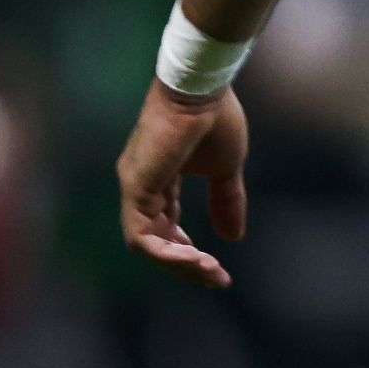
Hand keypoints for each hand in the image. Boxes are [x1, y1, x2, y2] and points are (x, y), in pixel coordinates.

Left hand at [114, 81, 249, 287]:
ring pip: (146, 244)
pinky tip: (195, 257)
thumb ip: (226, 201)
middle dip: (186, 263)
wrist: (203, 89)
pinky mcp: (135, 188)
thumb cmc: (215, 119)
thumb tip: (234, 237)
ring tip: (210, 270)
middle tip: (216, 277)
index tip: (215, 266)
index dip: (187, 248)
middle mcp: (141, 186)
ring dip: (179, 262)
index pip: (165, 225)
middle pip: (154, 239)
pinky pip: (142, 235)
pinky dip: (167, 252)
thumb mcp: (226, 168)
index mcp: (159, 180)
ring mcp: (134, 188)